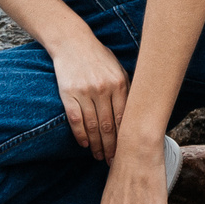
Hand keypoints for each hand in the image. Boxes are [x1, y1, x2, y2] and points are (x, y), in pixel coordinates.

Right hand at [54, 39, 129, 162]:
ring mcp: (85, 91)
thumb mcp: (118, 70)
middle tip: (112, 161)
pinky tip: (84, 144)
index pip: (125, 118)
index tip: (127, 152)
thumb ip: (127, 90)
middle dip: (112, 147)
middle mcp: (103, 89)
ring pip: (93, 126)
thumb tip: (136, 116)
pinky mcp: (69, 93)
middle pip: (109, 126)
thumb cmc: (99, 57)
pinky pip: (76, 119)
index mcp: (120, 84)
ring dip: (96, 144)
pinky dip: (80, 134)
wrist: (72, 42)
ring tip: (98, 156)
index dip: (126, 138)